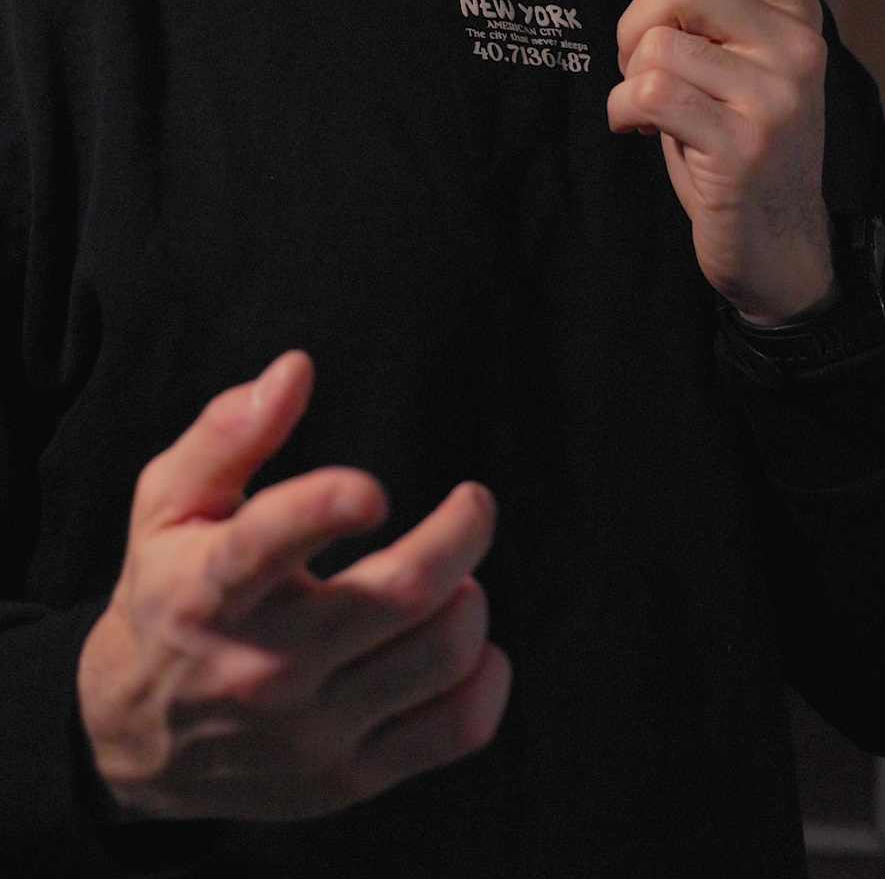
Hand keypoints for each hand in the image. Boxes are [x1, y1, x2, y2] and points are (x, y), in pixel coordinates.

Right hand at [76, 352, 510, 820]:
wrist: (133, 733)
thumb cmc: (168, 591)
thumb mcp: (168, 502)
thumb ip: (228, 432)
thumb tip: (295, 371)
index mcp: (211, 588)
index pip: (266, 545)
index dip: (325, 508)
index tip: (372, 489)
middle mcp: (262, 666)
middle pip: (398, 595)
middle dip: (460, 533)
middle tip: (474, 504)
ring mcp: (309, 732)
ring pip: (438, 656)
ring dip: (469, 599)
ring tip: (455, 575)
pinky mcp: (345, 778)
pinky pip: (453, 731)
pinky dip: (485, 676)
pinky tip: (468, 641)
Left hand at [607, 0, 835, 325]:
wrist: (781, 247)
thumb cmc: (745, 150)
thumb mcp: (746, 67)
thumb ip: (717, 17)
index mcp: (796, 17)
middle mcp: (794, 49)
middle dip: (633, 22)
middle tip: (636, 63)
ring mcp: (772, 98)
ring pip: (657, 45)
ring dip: (628, 78)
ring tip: (647, 108)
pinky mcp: (740, 145)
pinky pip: (647, 94)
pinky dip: (622, 110)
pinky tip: (639, 129)